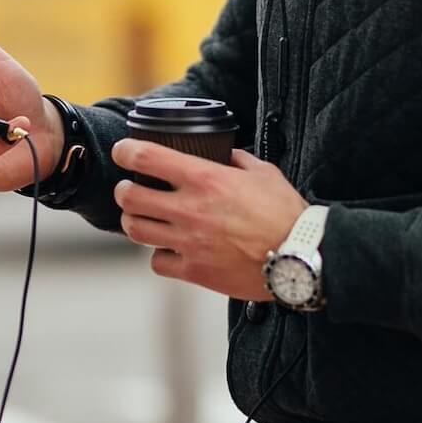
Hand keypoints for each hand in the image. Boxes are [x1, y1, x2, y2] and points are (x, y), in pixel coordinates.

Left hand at [110, 140, 307, 300]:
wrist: (298, 257)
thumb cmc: (284, 213)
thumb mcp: (263, 172)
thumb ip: (237, 159)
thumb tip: (224, 154)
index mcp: (205, 179)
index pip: (147, 158)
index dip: (126, 152)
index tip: (123, 152)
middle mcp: (190, 209)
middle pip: (129, 197)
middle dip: (124, 190)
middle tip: (129, 188)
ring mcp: (188, 242)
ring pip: (135, 230)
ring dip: (134, 220)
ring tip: (143, 216)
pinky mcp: (194, 271)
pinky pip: (157, 263)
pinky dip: (159, 254)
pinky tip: (169, 248)